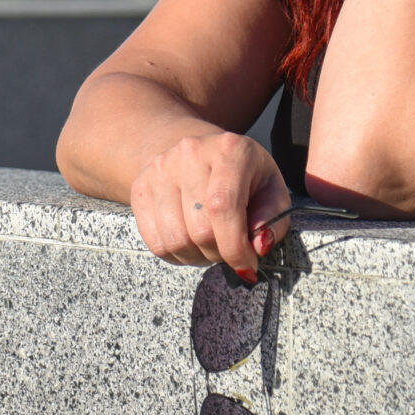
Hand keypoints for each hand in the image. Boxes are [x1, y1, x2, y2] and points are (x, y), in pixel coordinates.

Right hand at [128, 130, 292, 277]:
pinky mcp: (141, 186)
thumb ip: (273, 219)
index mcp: (231, 149)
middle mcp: (191, 153)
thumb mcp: (271, 190)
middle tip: (229, 251)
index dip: (234, 246)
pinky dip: (176, 255)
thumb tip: (259, 246)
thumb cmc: (243, 175)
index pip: (223, 206)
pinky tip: (190, 242)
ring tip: (209, 245)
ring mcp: (161, 169)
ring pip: (175, 239)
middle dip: (219, 254)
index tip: (246, 265)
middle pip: (199, 228)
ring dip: (197, 256)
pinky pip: (155, 242)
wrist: (199, 152)